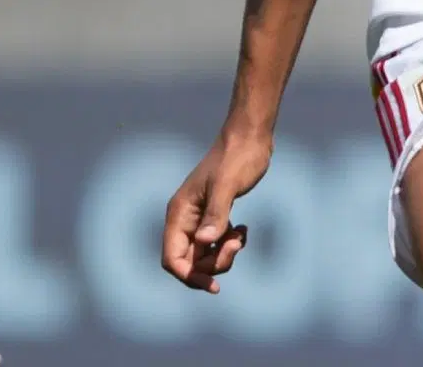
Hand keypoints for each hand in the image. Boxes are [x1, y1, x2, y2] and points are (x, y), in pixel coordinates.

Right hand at [161, 130, 271, 291]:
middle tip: (237, 245)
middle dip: (213, 263)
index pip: (172, 259)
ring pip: (204, 254)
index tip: (213, 285)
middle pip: (190, 261)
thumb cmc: (237, 157)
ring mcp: (198, 218)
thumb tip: (206, 242)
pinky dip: (230, 243)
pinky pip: (216, 243)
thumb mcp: (228, 185)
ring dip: (223, 254)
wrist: (250, 138)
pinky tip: (243, 231)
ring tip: (241, 235)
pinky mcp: (214, 215)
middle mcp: (184, 219)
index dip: (189, 276)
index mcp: (179, 214)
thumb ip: (216, 213)